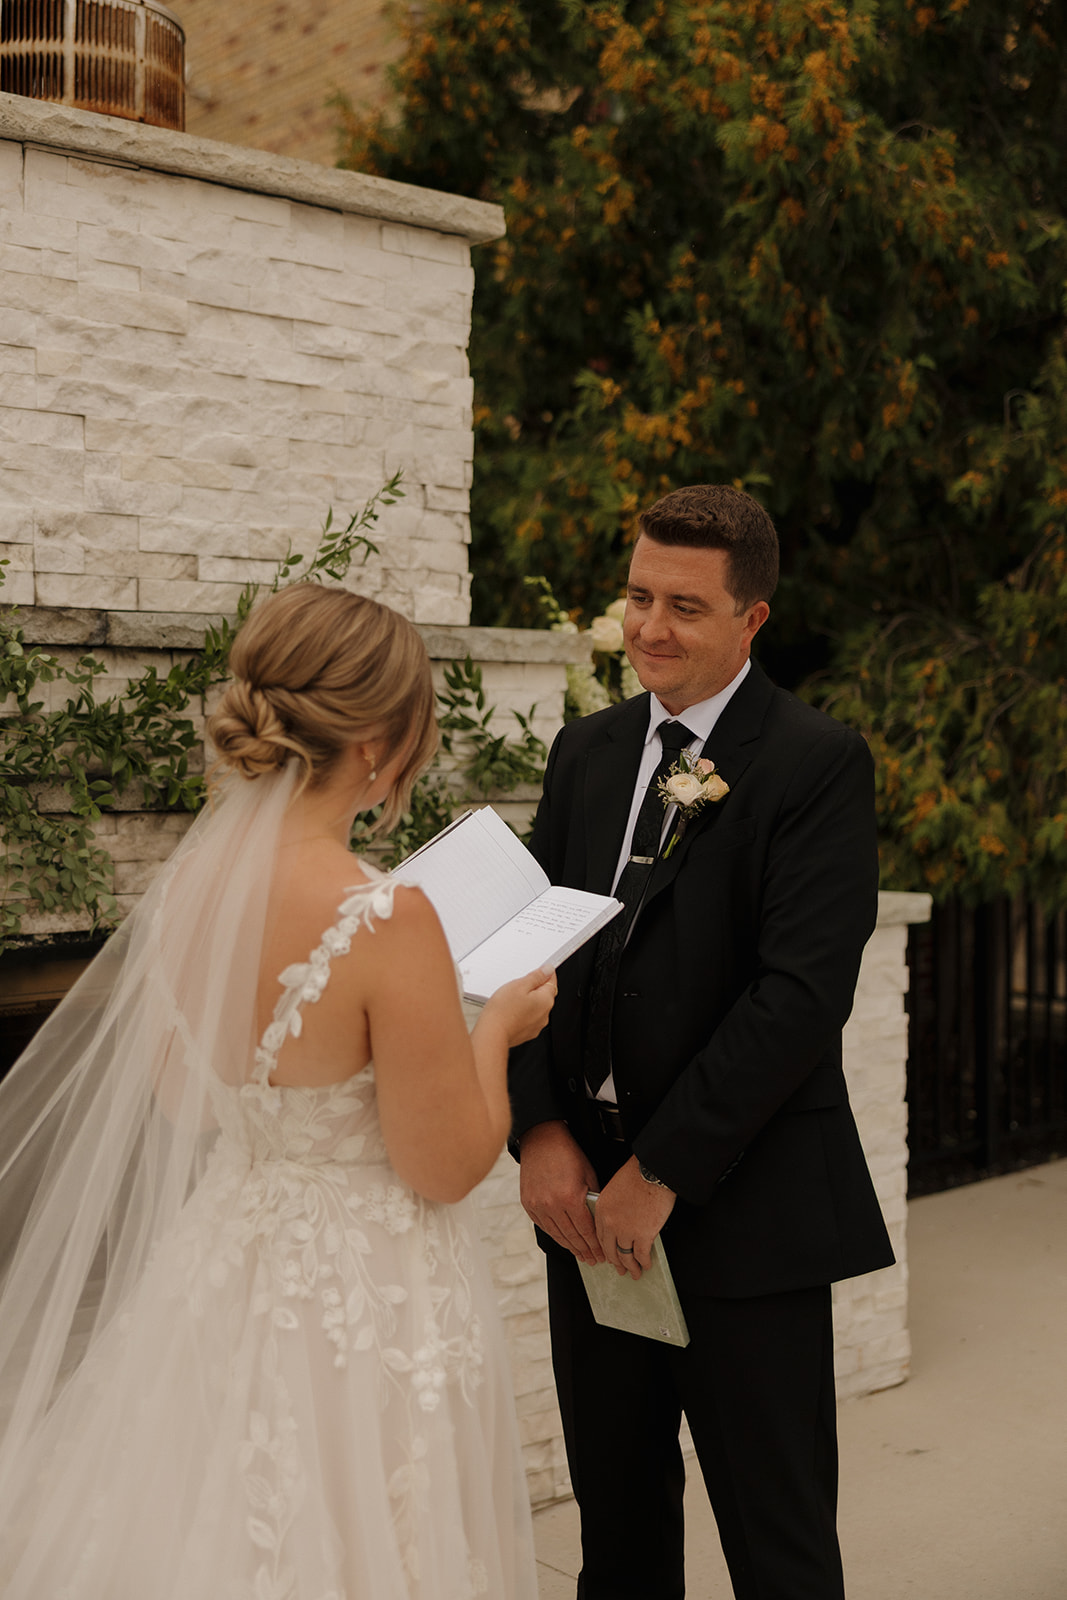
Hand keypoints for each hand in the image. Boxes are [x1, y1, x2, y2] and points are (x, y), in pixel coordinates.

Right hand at [481, 966, 556, 1047]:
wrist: (492, 1033)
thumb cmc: (503, 1010)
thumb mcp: (519, 985)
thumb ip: (536, 976)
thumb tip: (548, 970)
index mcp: (546, 1000)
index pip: (552, 981)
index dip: (546, 973)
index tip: (541, 968)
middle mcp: (545, 1015)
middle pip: (544, 995)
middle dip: (534, 988)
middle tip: (518, 986)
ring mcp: (536, 1025)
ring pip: (536, 1007)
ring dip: (528, 1001)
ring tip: (511, 1000)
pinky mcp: (527, 1032)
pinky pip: (528, 1018)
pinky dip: (522, 1013)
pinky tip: (510, 1011)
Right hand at [518, 1120, 604, 1264]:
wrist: (542, 1140)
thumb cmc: (568, 1154)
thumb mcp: (589, 1175)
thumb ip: (593, 1200)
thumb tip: (599, 1221)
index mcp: (570, 1198)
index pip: (586, 1231)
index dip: (595, 1246)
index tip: (602, 1255)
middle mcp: (552, 1205)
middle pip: (571, 1236)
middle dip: (585, 1250)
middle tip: (593, 1260)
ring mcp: (538, 1206)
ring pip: (556, 1234)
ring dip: (570, 1247)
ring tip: (581, 1255)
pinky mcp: (528, 1204)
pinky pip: (544, 1226)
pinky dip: (555, 1235)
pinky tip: (564, 1241)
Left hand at [593, 1156, 675, 1280]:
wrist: (652, 1171)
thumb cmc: (636, 1174)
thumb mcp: (615, 1188)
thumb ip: (613, 1206)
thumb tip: (620, 1220)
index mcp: (602, 1209)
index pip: (600, 1236)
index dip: (606, 1249)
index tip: (609, 1256)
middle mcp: (610, 1223)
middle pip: (610, 1250)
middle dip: (616, 1263)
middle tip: (619, 1269)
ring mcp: (626, 1231)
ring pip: (625, 1256)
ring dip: (630, 1267)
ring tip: (635, 1273)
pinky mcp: (643, 1235)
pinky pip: (641, 1255)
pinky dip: (644, 1262)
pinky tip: (647, 1265)